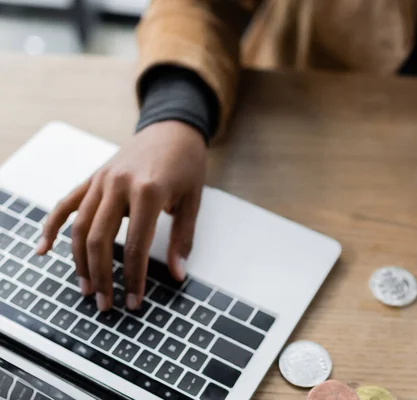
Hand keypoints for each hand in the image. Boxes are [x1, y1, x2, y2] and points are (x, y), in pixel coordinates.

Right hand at [37, 121, 205, 310]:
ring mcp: (101, 180)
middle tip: (106, 304)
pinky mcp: (93, 177)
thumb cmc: (187, 164)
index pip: (135, 245)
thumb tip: (178, 273)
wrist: (173, 127)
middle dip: (102, 276)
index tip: (135, 301)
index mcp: (148, 191)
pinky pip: (66, 204)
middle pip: (99, 240)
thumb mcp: (193, 201)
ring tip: (87, 289)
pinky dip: (52, 227)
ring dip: (79, 262)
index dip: (134, 277)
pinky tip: (44, 249)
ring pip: (79, 226)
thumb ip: (182, 238)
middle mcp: (118, 185)